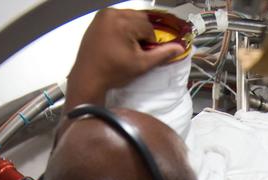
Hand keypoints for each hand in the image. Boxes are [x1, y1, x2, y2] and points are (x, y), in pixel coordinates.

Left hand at [66, 8, 184, 107]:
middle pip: (139, 18)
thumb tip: (180, 48)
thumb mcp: (141, 65)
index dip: (150, 42)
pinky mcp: (97, 19)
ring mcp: (103, 15)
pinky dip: (122, 28)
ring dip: (133, 30)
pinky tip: (118, 44)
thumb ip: (161, 55)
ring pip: (128, 17)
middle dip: (141, 34)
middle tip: (135, 51)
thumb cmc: (114, 73)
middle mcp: (112, 13)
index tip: (142, 55)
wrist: (88, 77)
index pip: (148, 27)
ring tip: (126, 48)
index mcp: (123, 22)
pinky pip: (117, 19)